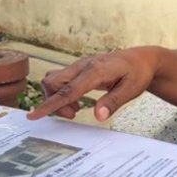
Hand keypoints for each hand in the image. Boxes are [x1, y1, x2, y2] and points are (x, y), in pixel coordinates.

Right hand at [26, 47, 158, 121]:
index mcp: (95, 71)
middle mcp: (83, 65)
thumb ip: (113, 102)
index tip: (34, 115)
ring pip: (53, 79)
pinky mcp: (80, 67)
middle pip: (52, 82)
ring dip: (57, 97)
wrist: (142, 59)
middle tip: (73, 114)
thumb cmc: (138, 73)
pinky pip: (60, 79)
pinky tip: (76, 100)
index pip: (68, 90)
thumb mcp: (132, 90)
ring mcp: (80, 64)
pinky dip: (62, 92)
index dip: (50, 104)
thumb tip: (98, 116)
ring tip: (76, 108)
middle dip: (54, 102)